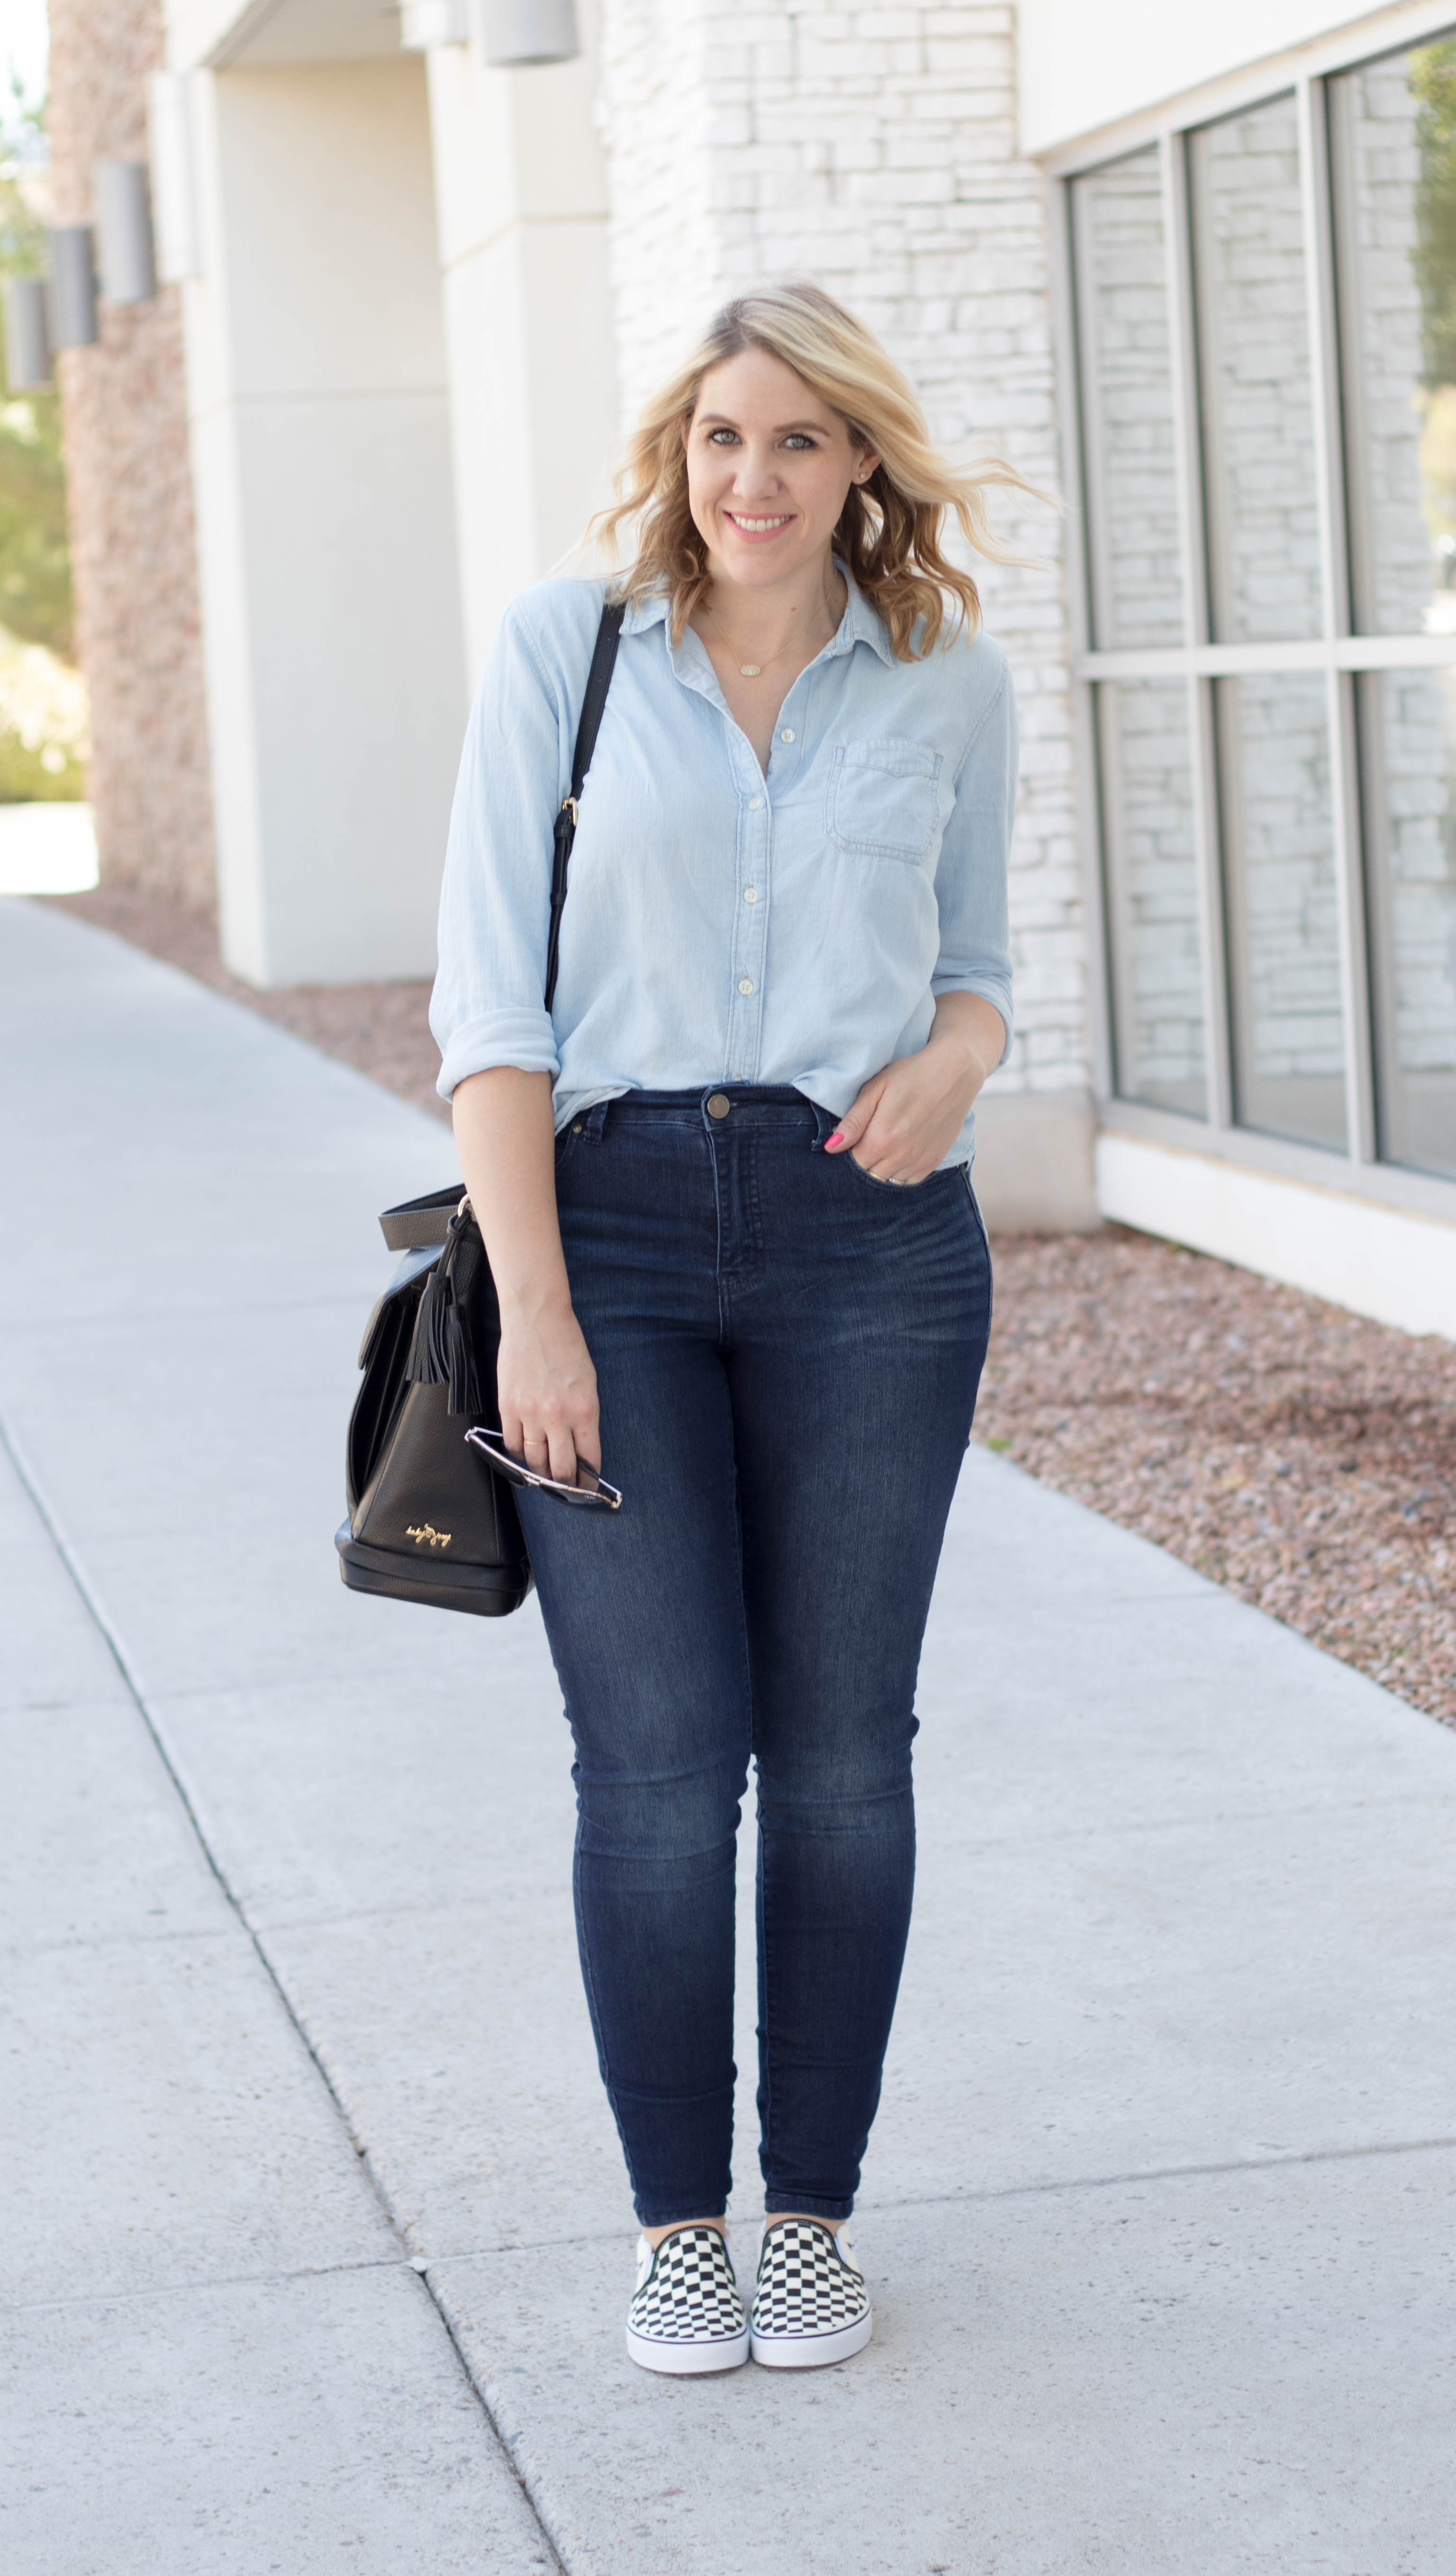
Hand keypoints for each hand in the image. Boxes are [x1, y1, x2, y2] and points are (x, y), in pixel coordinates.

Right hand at [495, 1295, 599, 1487]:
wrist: (537, 1319)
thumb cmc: (567, 1346)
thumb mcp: (589, 1383)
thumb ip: (585, 1418)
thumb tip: (580, 1448)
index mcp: (585, 1410)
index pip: (588, 1459)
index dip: (588, 1481)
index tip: (587, 1490)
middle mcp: (558, 1417)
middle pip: (560, 1469)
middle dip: (565, 1485)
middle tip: (566, 1488)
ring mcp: (530, 1413)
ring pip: (534, 1460)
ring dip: (541, 1472)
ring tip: (545, 1474)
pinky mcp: (507, 1407)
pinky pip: (512, 1443)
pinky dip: (519, 1453)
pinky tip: (525, 1452)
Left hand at [823, 993, 1004, 1184]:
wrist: (956, 1072)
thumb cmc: (912, 1074)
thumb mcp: (876, 1089)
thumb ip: (853, 1121)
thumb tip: (831, 1147)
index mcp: (881, 1139)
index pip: (853, 1161)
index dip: (851, 1148)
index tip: (857, 1133)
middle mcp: (901, 1156)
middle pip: (869, 1172)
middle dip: (865, 1158)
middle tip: (872, 1134)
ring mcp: (919, 1161)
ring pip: (888, 1179)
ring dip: (883, 1165)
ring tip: (888, 1139)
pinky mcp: (934, 1161)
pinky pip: (908, 1180)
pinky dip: (901, 1170)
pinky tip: (902, 1149)